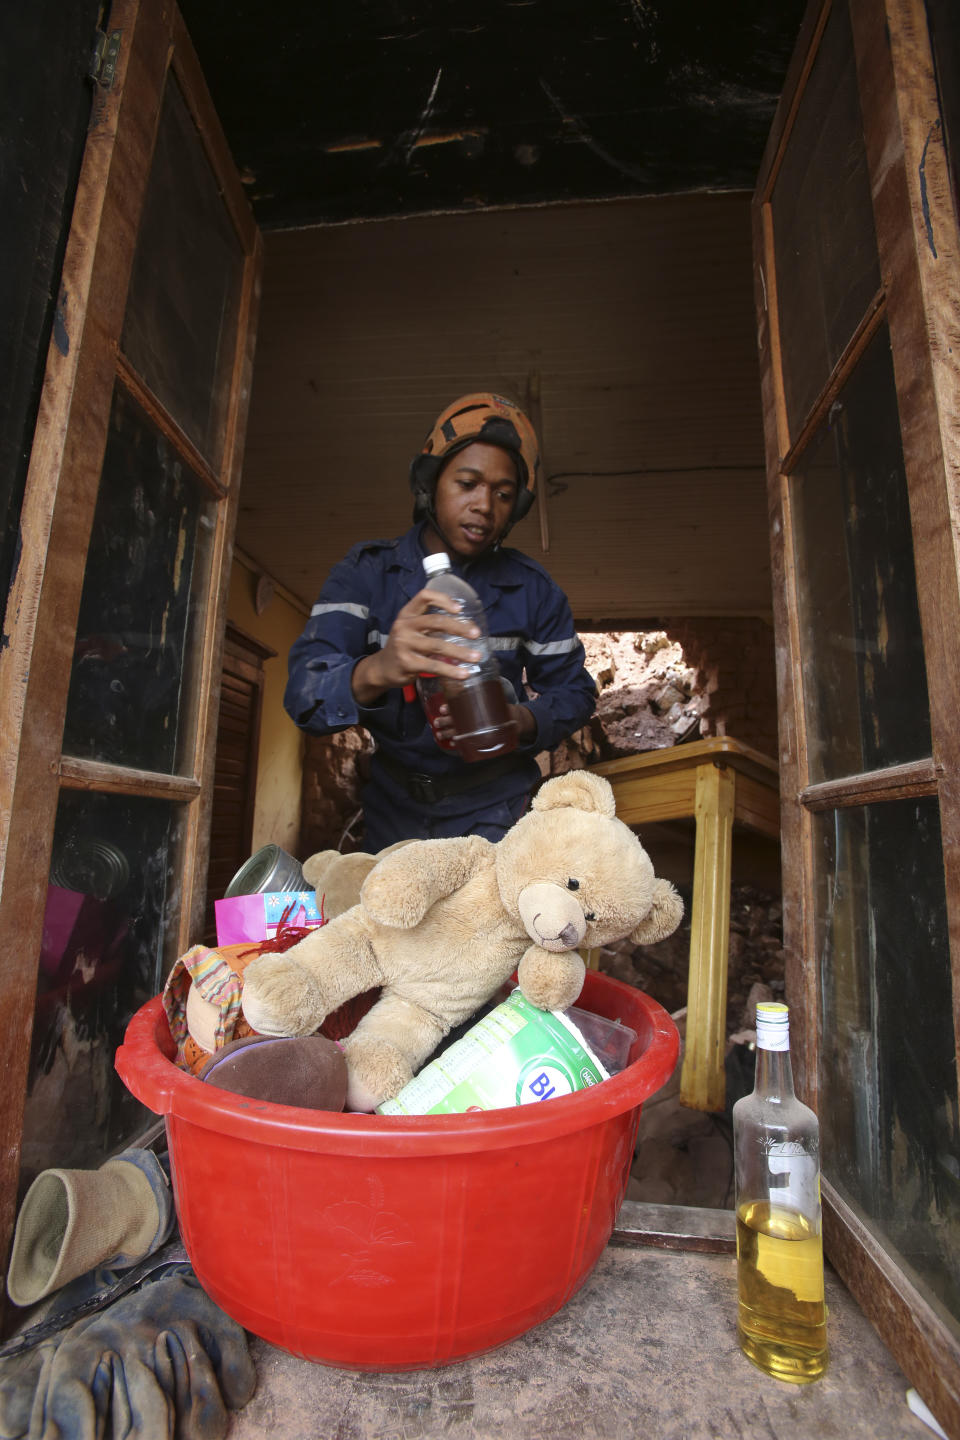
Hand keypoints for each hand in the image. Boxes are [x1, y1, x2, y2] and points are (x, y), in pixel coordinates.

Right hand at [351, 587, 480, 704]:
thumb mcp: (411, 629)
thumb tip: (467, 626)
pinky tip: (463, 674)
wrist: (382, 668)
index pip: (424, 596)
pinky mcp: (407, 663)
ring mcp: (404, 644)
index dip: (443, 599)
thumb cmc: (404, 646)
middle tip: (476, 634)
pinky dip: (451, 670)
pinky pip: (434, 666)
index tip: (460, 609)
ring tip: (476, 657)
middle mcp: (404, 626)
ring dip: (460, 652)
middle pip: (436, 621)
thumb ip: (432, 625)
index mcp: (407, 614)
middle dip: (459, 628)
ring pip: (438, 645)